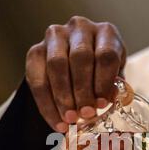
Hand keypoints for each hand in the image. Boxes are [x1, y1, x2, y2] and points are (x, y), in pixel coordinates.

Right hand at [25, 16, 125, 131]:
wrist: (76, 67)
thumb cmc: (101, 72)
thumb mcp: (113, 77)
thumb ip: (113, 87)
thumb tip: (108, 101)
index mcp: (106, 33)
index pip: (105, 54)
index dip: (104, 81)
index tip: (102, 104)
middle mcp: (80, 28)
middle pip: (80, 57)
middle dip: (82, 90)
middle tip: (85, 114)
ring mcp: (55, 37)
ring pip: (56, 65)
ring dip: (63, 97)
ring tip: (69, 120)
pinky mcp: (36, 51)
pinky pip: (37, 79)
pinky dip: (47, 105)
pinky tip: (56, 121)